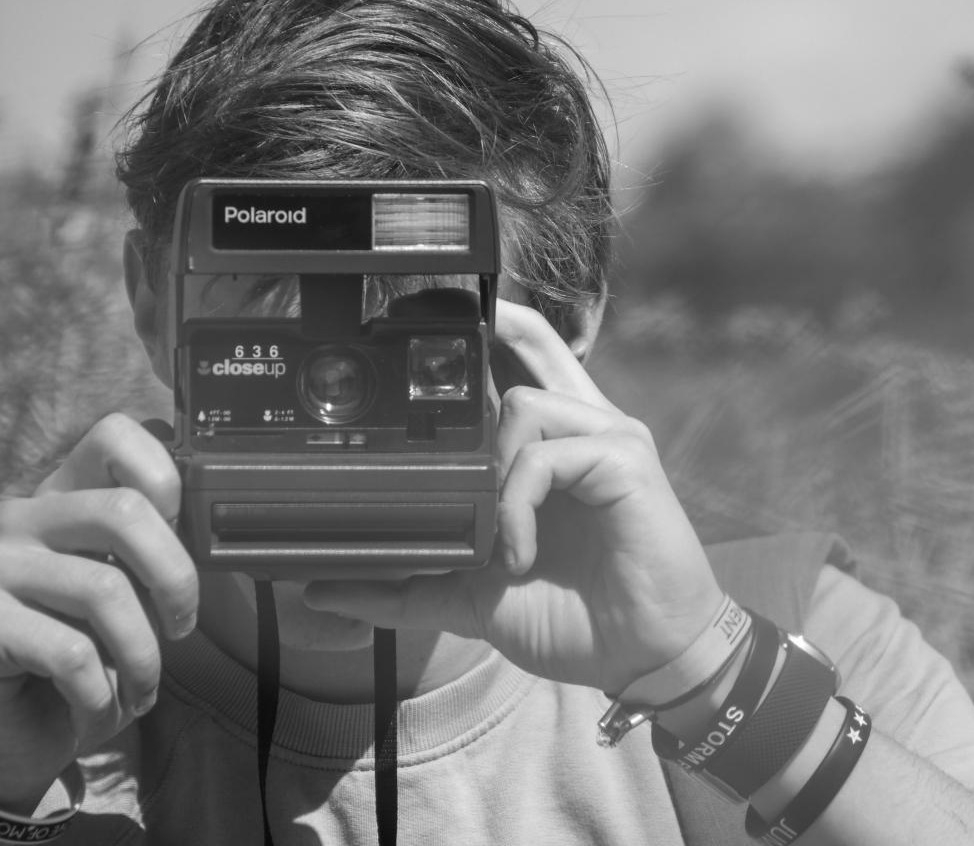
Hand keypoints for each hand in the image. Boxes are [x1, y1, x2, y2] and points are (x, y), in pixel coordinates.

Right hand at [0, 414, 197, 810]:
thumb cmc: (61, 663)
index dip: (162, 471)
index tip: (179, 526)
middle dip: (175, 578)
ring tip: (141, 692)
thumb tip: (210, 544)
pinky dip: (101, 695)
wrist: (3, 731)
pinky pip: (70, 652)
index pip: (112, 435)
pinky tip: (98, 714)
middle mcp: (20, 520)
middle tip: (182, 627)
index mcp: (59, 501)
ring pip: (104, 590)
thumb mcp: (105, 596)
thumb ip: (141, 558)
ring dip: (142, 657)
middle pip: (123, 511)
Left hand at [305, 300, 723, 692]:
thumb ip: (409, 587)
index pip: (518, 367)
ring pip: (523, 403)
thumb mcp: (477, 597)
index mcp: (553, 449)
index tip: (420, 330)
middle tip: (427, 325)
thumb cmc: (577, 618)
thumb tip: (323, 588)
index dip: (481, 338)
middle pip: (536, 342)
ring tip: (500, 545)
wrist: (644, 658)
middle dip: (489, 322)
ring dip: (491, 475)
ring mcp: (608, 438)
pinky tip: (520, 555)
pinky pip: (545, 456)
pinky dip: (517, 507)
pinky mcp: (626, 460)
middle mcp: (582, 428)